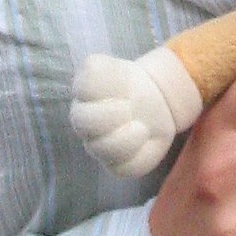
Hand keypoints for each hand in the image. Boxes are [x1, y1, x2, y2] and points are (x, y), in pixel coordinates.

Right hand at [71, 53, 179, 176]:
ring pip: (103, 150)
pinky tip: (146, 140)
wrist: (153, 102)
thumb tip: (92, 71)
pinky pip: (123, 168)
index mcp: (82, 96)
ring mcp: (99, 147)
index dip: (105, 85)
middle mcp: (85, 125)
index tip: (122, 84)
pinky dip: (140, 153)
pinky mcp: (117, 166)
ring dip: (128, 137)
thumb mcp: (115, 67)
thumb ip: (98, 67)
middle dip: (112, 113)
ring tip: (142, 127)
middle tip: (130, 108)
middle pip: (84, 123)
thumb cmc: (129, 84)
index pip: (83, 88)